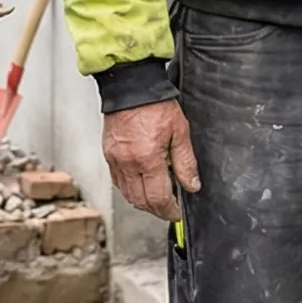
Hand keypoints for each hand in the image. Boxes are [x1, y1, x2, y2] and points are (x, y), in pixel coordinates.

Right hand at [103, 101, 200, 221]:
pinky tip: (142, 186)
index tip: (177, 213)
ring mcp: (115, 162)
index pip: (158, 197)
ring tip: (159, 200)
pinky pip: (119, 183)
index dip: (169, 210)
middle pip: (140, 201)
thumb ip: (186, 162)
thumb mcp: (181, 131)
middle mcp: (127, 164)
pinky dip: (131, 190)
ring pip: (127, 195)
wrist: (131, 89)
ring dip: (143, 203)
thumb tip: (192, 185)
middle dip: (156, 210)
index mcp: (147, 159)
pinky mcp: (108, 157)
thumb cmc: (157, 106)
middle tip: (170, 210)